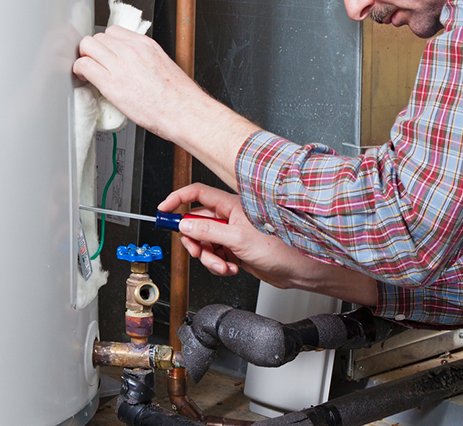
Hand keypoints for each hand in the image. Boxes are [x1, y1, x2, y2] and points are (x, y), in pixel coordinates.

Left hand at [73, 27, 260, 189]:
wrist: (183, 111)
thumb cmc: (178, 96)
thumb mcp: (163, 65)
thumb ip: (144, 59)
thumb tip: (132, 64)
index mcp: (145, 45)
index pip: (114, 32)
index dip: (106, 44)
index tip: (106, 54)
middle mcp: (131, 50)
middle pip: (98, 37)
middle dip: (94, 50)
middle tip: (96, 63)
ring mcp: (120, 64)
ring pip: (88, 46)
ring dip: (85, 57)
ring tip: (89, 70)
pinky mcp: (111, 83)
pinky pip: (84, 65)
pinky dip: (80, 70)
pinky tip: (84, 78)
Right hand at [160, 183, 377, 304]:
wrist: (298, 269)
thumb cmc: (281, 247)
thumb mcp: (237, 238)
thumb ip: (207, 230)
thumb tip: (185, 223)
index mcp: (231, 205)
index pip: (196, 194)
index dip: (177, 199)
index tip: (163, 210)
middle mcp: (230, 217)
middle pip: (196, 222)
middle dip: (195, 241)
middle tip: (199, 252)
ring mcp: (232, 234)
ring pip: (205, 243)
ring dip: (209, 257)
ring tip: (224, 264)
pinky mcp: (236, 250)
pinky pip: (215, 255)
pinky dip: (218, 264)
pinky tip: (231, 267)